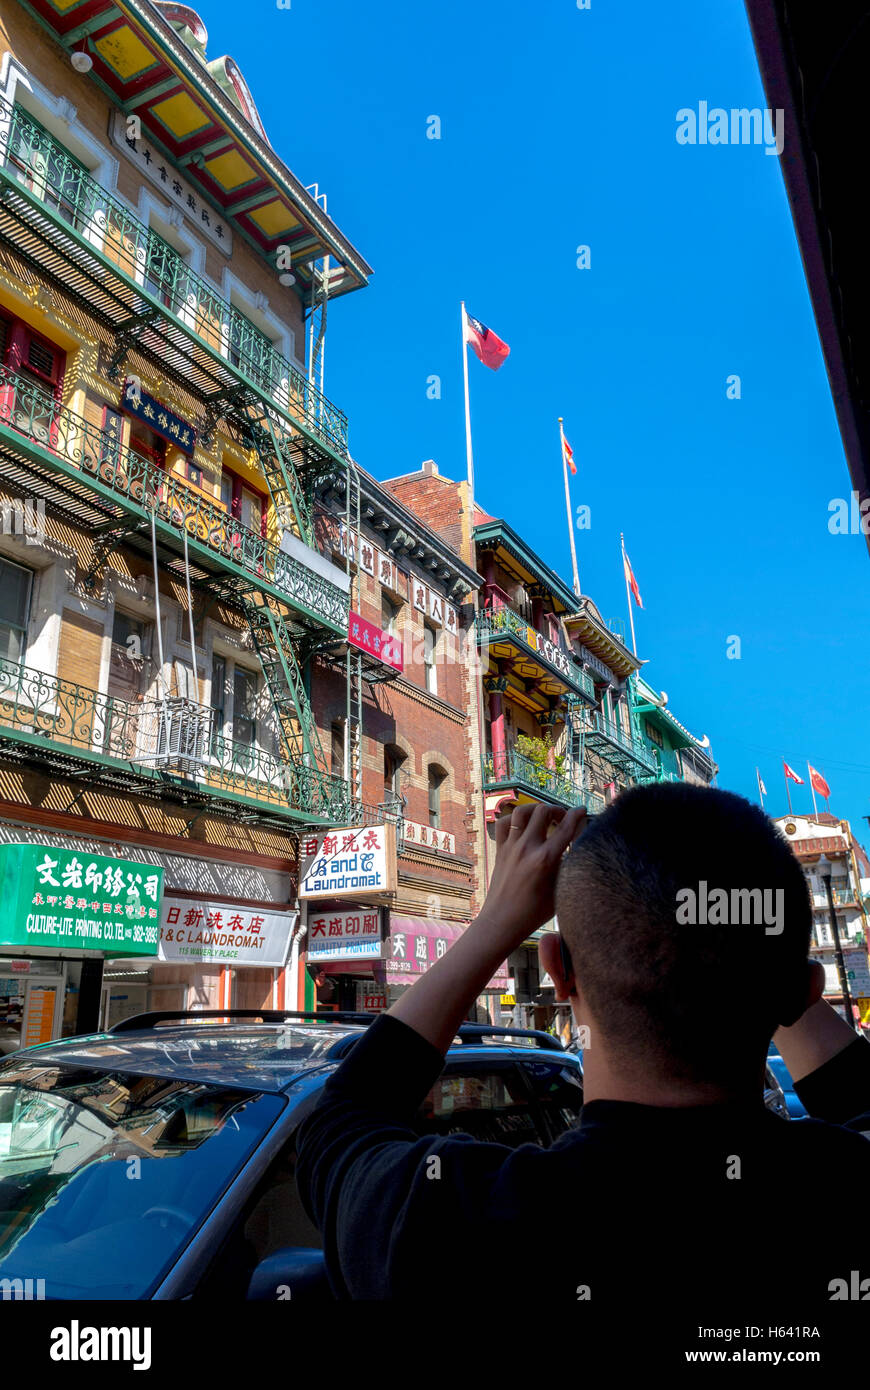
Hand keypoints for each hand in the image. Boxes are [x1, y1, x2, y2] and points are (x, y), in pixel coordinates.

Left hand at [476, 802, 586, 949]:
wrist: (502, 921)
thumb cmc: (534, 912)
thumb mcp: (560, 890)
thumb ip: (568, 866)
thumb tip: (576, 847)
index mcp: (545, 860)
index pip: (565, 828)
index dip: (576, 815)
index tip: (582, 810)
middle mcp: (527, 848)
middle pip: (543, 811)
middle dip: (556, 810)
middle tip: (562, 817)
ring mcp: (511, 847)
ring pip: (521, 811)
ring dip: (535, 809)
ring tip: (544, 817)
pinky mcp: (500, 850)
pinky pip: (504, 823)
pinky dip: (514, 818)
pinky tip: (523, 825)